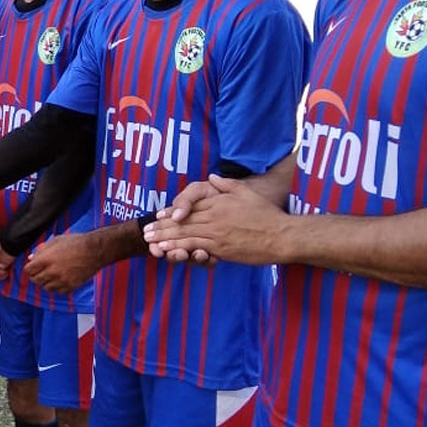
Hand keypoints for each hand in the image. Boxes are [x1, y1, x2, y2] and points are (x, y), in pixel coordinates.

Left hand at [24, 231, 102, 291]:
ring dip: (47, 282)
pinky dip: (59, 287)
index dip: (30, 268)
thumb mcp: (56, 241)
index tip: (33, 267)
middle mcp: (52, 271)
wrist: (94, 250)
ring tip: (52, 275)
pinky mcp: (71, 286)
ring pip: (47, 287)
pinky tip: (62, 279)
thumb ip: (42, 250)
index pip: (28, 270)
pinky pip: (59, 291)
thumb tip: (31, 257)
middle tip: (41, 272)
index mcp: (46, 259)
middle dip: (36, 276)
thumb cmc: (76, 243)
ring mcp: (62, 280)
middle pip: (36, 280)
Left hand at [143, 174, 287, 265]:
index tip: (158, 215)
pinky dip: (178, 248)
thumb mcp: (246, 192)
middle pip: (182, 221)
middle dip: (161, 226)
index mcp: (217, 203)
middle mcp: (213, 217)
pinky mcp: (220, 248)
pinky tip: (166, 250)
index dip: (171, 212)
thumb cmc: (266, 214)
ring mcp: (215, 233)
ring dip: (164, 238)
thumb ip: (226, 184)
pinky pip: (194, 247)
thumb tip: (212, 176)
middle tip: (145, 231)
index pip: (189, 207)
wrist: (281, 235)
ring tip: (149, 241)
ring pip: (184, 234)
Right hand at [146, 178, 223, 264]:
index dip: (155, 243)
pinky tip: (207, 254)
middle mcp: (187, 235)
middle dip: (173, 254)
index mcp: (178, 221)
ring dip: (189, 258)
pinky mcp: (214, 251)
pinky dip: (206, 260)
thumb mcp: (197, 191)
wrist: (237, 196)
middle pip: (173, 251)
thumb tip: (175, 216)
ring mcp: (200, 245)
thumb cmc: (214, 193)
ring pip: (189, 259)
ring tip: (194, 253)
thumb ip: (185, 200)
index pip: (161, 237)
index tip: (154, 244)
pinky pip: (207, 262)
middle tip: (175, 252)